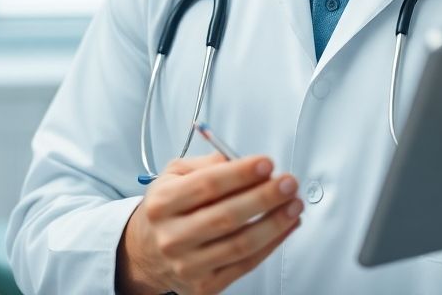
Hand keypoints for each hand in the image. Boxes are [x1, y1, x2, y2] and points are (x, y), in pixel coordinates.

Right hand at [116, 153, 302, 294]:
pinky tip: (286, 226)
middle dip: (265, 197)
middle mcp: (172, 236)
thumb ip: (205, 164)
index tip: (267, 164)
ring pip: (241, 244)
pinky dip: (272, 244)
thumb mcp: (173, 176)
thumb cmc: (167, 210)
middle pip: (227, 216)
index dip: (241, 173)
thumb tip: (240, 160)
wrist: (146, 252)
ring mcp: (188, 265)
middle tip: (288, 183)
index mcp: (162, 203)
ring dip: (275, 223)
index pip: (207, 185)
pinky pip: (246, 265)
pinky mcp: (205, 286)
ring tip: (294, 204)